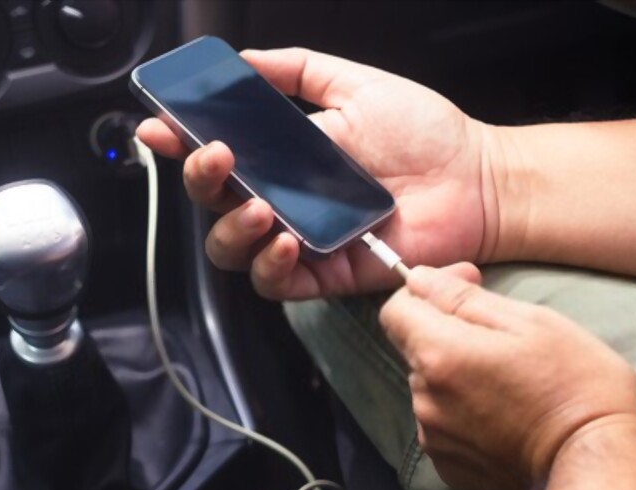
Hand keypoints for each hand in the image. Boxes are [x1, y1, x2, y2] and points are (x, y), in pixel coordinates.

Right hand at [137, 47, 510, 299]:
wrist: (474, 178)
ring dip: (230, 228)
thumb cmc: (423, 133)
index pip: (216, 152)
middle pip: (212, 203)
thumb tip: (241, 61)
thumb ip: (296, 71)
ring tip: (258, 206)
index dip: (181, 141)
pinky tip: (282, 238)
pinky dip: (269, 264)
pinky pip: (275, 282)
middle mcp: (282, 198)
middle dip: (199, 180)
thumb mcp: (354, 85)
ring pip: (232, 249)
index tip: (161, 125)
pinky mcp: (324, 274)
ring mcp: (300, 238)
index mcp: (282, 155)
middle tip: (218, 156)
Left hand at [379, 265, 635, 489]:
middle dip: (449, 334)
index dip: (426, 289)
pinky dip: (465, 413)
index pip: (395, 310)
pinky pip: (445, 425)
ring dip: (458, 376)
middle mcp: (424, 399)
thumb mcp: (531, 322)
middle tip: (505, 339)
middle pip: (417, 350)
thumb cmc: (576, 385)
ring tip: (512, 384)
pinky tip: (507, 417)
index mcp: (438, 355)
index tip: (467, 286)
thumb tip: (420, 280)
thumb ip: (463, 298)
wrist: (599, 467)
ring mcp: (435, 439)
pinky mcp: (450, 469)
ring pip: (431, 389)